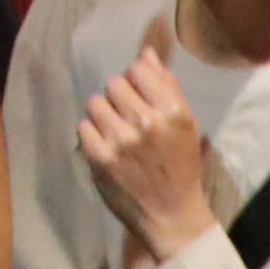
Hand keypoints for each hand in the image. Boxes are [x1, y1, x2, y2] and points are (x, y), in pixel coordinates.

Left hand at [81, 40, 222, 266]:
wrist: (171, 214)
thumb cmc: (180, 166)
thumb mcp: (186, 123)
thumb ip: (167, 86)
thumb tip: (147, 53)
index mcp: (172, 111)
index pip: (138, 69)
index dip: (137, 80)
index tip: (140, 97)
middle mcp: (146, 122)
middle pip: (113, 84)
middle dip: (119, 97)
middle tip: (128, 118)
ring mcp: (120, 141)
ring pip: (95, 103)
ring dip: (103, 115)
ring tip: (116, 132)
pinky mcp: (99, 158)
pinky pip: (83, 126)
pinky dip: (92, 134)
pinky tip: (107, 147)